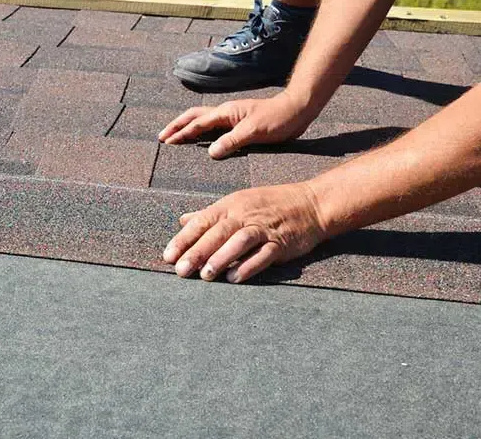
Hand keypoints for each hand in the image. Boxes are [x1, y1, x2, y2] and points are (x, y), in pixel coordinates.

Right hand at [158, 91, 317, 158]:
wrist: (297, 110)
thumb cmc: (278, 119)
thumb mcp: (254, 131)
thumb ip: (231, 141)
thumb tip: (210, 152)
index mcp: (226, 113)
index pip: (197, 124)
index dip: (181, 133)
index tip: (167, 142)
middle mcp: (225, 113)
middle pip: (194, 116)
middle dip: (177, 126)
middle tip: (162, 137)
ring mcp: (231, 117)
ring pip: (202, 120)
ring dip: (186, 127)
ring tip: (174, 136)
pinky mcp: (238, 123)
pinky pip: (213, 126)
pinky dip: (200, 131)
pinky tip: (199, 139)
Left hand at [162, 183, 326, 282]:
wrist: (311, 204)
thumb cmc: (270, 204)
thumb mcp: (237, 202)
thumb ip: (209, 213)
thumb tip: (183, 219)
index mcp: (230, 205)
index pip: (201, 221)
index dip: (184, 239)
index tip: (168, 256)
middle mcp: (245, 215)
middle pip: (217, 233)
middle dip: (197, 252)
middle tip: (181, 270)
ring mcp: (263, 228)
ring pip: (239, 242)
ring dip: (221, 258)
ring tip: (205, 276)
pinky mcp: (280, 243)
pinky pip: (263, 254)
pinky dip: (248, 266)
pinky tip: (234, 278)